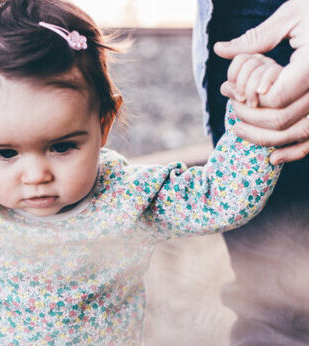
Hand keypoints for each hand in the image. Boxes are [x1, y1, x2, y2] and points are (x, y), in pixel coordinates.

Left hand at [214, 0, 308, 162]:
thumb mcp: (294, 14)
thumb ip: (257, 37)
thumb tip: (220, 49)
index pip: (273, 98)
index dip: (246, 99)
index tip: (229, 90)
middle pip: (280, 120)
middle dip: (248, 117)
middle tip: (230, 108)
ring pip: (297, 134)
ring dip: (264, 139)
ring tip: (238, 130)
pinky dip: (295, 152)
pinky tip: (273, 159)